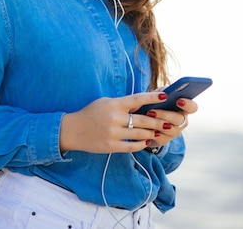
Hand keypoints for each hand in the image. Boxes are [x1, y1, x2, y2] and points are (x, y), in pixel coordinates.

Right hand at [59, 91, 194, 153]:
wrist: (73, 129)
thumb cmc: (91, 112)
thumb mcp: (106, 102)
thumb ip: (124, 103)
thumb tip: (143, 103)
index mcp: (114, 104)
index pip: (137, 99)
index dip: (152, 97)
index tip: (165, 95)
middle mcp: (115, 118)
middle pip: (143, 120)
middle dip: (158, 121)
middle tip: (169, 122)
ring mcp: (113, 133)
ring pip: (140, 134)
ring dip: (151, 134)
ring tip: (159, 132)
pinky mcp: (111, 146)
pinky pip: (131, 146)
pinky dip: (141, 145)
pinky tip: (146, 142)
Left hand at [143, 98, 197, 148]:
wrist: (146, 117)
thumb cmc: (156, 102)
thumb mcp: (159, 94)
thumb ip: (163, 91)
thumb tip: (164, 93)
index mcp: (184, 108)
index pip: (192, 107)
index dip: (188, 104)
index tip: (179, 101)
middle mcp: (182, 121)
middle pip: (179, 119)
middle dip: (165, 114)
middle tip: (152, 110)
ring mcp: (175, 131)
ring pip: (171, 130)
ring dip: (158, 123)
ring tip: (148, 116)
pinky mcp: (164, 140)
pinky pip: (161, 138)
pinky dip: (153, 131)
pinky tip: (147, 126)